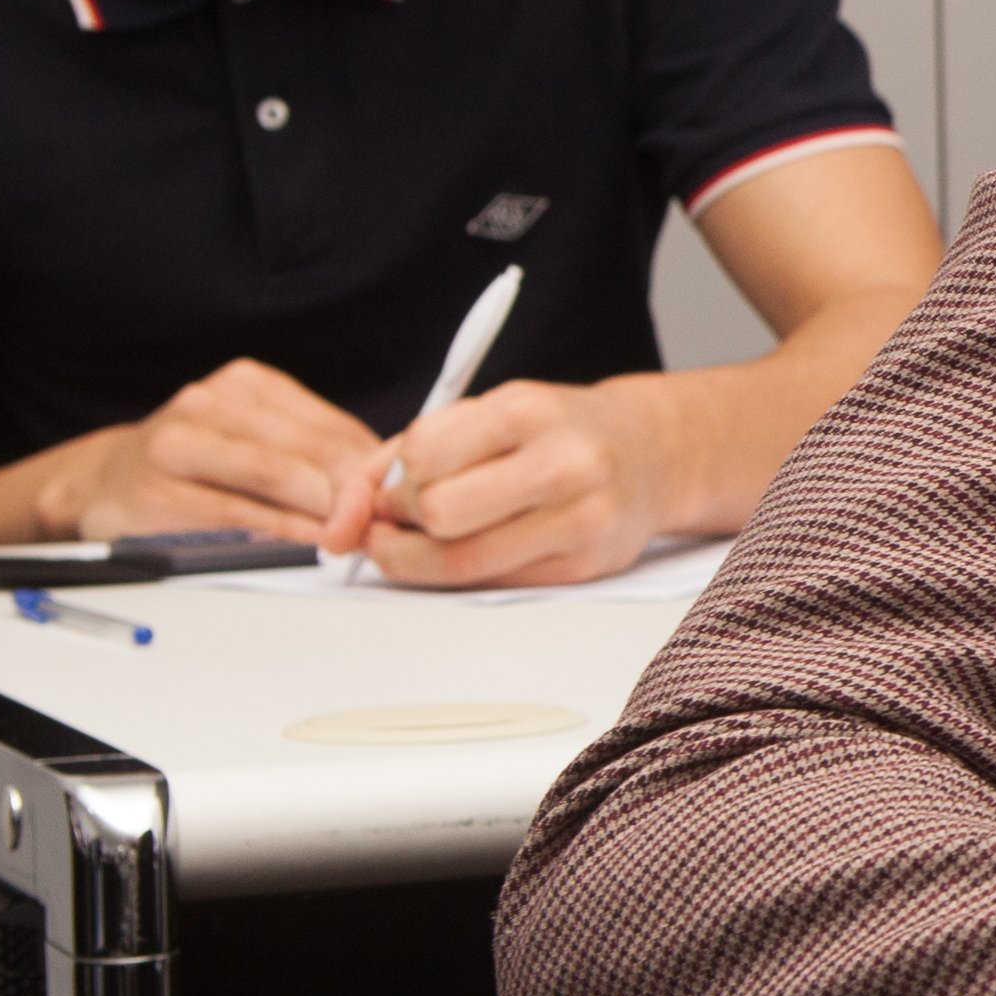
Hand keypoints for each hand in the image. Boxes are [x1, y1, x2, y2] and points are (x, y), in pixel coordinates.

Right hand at [27, 359, 383, 542]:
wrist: (103, 482)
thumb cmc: (193, 465)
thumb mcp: (254, 441)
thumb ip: (312, 455)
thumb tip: (383, 484)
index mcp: (246, 385)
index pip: (330, 425)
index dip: (373, 465)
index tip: (399, 496)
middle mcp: (210, 403)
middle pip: (309, 447)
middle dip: (354, 490)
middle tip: (379, 521)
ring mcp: (178, 442)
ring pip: (275, 474)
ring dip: (324, 509)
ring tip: (349, 533)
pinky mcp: (156, 489)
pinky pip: (236, 510)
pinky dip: (283, 528)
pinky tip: (309, 539)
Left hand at [331, 378, 681, 587]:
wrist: (651, 453)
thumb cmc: (556, 431)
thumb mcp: (488, 413)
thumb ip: (407, 452)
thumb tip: (344, 516)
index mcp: (529, 411)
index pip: (424, 456)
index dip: (389, 480)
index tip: (391, 487)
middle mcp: (563, 463)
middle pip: (440, 513)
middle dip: (401, 522)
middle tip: (398, 519)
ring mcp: (582, 519)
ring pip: (462, 563)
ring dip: (416, 559)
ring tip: (413, 542)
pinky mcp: (587, 565)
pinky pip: (494, 584)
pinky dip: (461, 575)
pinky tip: (467, 549)